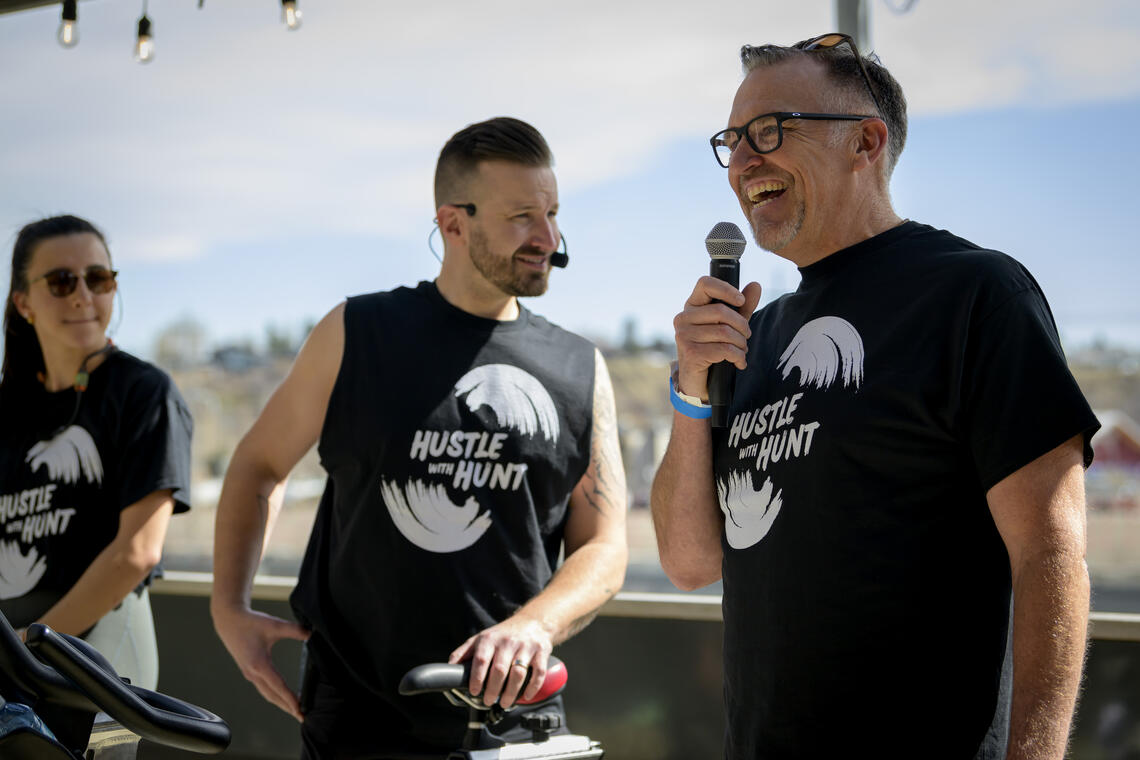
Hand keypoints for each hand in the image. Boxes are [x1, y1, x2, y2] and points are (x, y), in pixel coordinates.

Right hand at [212, 605, 309, 720]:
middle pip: (272, 696)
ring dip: (280, 703)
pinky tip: (281, 695)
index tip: (300, 710)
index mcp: (259, 664)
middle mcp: (253, 673)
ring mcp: (249, 673)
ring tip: (295, 709)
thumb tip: (311, 633)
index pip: (279, 687)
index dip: (290, 700)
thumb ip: (294, 630)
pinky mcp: (248, 671)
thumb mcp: (274, 624)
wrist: (229, 620)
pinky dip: (274, 695)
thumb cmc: (251, 622)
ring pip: (267, 693)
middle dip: (287, 707)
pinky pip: (263, 688)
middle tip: (302, 716)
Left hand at [449, 616, 552, 708]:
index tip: (474, 691)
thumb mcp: (480, 639)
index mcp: (489, 639)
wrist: (532, 622)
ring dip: (511, 692)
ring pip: (518, 673)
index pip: (481, 659)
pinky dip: (532, 687)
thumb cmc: (502, 635)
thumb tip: (448, 668)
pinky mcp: (541, 652)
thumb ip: (463, 653)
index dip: (476, 678)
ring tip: (504, 703)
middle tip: (488, 701)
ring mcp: (526, 646)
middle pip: (500, 669)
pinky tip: (525, 696)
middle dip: (493, 689)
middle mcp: (507, 642)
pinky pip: (538, 673)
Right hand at [673, 277, 762, 399]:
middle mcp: (683, 318)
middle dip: (742, 325)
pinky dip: (738, 357)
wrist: (699, 381)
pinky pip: (723, 349)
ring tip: (742, 351)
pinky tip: (739, 362)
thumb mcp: (731, 325)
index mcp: (692, 306)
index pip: (705, 284)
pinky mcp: (690, 352)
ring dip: (741, 344)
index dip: (726, 289)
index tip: (741, 301)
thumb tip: (755, 285)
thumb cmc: (714, 348)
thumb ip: (742, 306)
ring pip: (724, 332)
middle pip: (721, 311)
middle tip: (746, 337)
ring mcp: (684, 335)